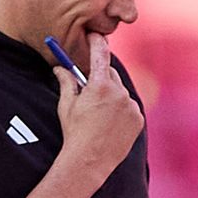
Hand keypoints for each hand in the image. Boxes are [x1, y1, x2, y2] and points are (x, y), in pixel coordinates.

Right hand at [54, 33, 143, 180]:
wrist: (89, 161)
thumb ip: (66, 82)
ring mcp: (131, 106)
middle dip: (101, 77)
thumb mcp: (66, 105)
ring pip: (121, 92)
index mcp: (100, 85)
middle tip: (90, 88)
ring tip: (99, 114)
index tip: (95, 36)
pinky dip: (122, 110)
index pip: (100, 54)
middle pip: (111, 74)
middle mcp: (119, 92)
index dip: (97, 42)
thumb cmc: (74, 132)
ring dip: (112, 95)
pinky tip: (110, 123)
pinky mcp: (138, 119)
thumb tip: (59, 67)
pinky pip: (130, 107)